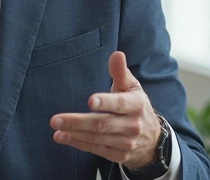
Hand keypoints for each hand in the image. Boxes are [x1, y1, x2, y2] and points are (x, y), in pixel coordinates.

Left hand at [49, 51, 161, 168]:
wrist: (153, 141)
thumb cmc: (136, 107)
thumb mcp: (132, 88)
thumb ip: (121, 72)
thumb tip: (117, 54)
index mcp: (136, 105)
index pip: (120, 104)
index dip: (105, 102)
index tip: (90, 101)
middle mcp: (132, 125)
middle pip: (102, 124)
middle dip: (78, 122)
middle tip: (56, 119)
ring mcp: (125, 142)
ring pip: (97, 138)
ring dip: (74, 133)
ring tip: (56, 127)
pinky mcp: (118, 155)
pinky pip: (95, 149)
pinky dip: (77, 143)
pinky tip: (62, 137)